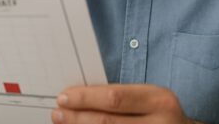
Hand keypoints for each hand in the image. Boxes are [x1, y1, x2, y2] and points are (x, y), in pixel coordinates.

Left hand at [51, 84, 202, 123]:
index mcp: (160, 101)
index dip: (86, 98)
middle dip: (77, 117)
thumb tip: (79, 97)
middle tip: (58, 113)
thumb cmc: (160, 113)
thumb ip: (122, 97)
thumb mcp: (150, 98)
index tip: (64, 97)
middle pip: (107, 122)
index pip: (115, 98)